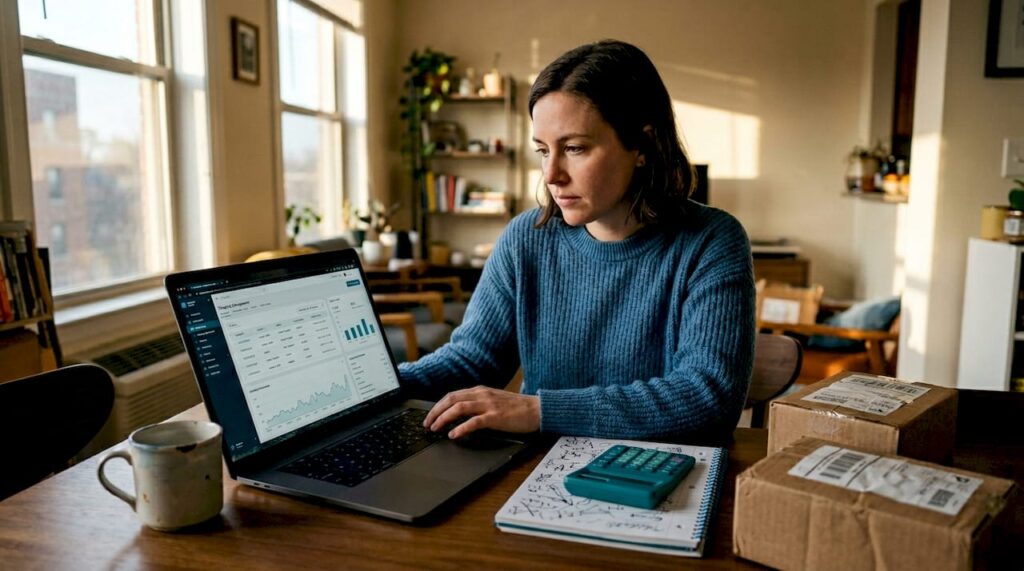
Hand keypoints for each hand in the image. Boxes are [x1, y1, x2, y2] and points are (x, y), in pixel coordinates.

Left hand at [423, 386, 539, 438]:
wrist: (537, 409)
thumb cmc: (517, 408)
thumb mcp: (493, 401)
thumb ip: (478, 404)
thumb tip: (459, 414)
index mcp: (480, 391)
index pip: (452, 395)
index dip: (438, 406)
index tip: (430, 416)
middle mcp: (482, 395)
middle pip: (451, 400)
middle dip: (436, 411)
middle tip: (427, 423)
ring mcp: (489, 405)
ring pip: (459, 408)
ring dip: (444, 418)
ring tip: (436, 428)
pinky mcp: (496, 417)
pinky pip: (474, 421)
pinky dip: (461, 428)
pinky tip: (453, 434)